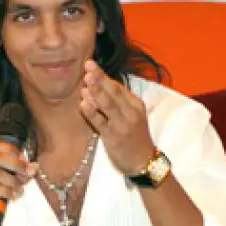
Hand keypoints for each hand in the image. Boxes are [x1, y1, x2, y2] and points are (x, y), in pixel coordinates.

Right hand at [0, 141, 37, 225]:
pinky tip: (13, 197)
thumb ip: (15, 175)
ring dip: (12, 181)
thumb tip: (32, 167)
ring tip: (20, 190)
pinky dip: (6, 191)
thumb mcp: (2, 185)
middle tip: (27, 174)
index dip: (12, 150)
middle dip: (16, 164)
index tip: (25, 160)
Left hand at [79, 59, 155, 174]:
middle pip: (114, 92)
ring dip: (97, 91)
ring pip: (108, 105)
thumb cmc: (134, 137)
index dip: (104, 76)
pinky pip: (101, 123)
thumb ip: (117, 102)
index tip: (91, 64)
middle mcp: (131, 112)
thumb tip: (96, 86)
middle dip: (101, 78)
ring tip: (86, 80)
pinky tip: (83, 104)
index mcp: (136, 104)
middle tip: (88, 66)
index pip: (119, 87)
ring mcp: (122, 124)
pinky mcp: (114, 137)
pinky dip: (92, 113)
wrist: (143, 161)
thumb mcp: (131, 116)